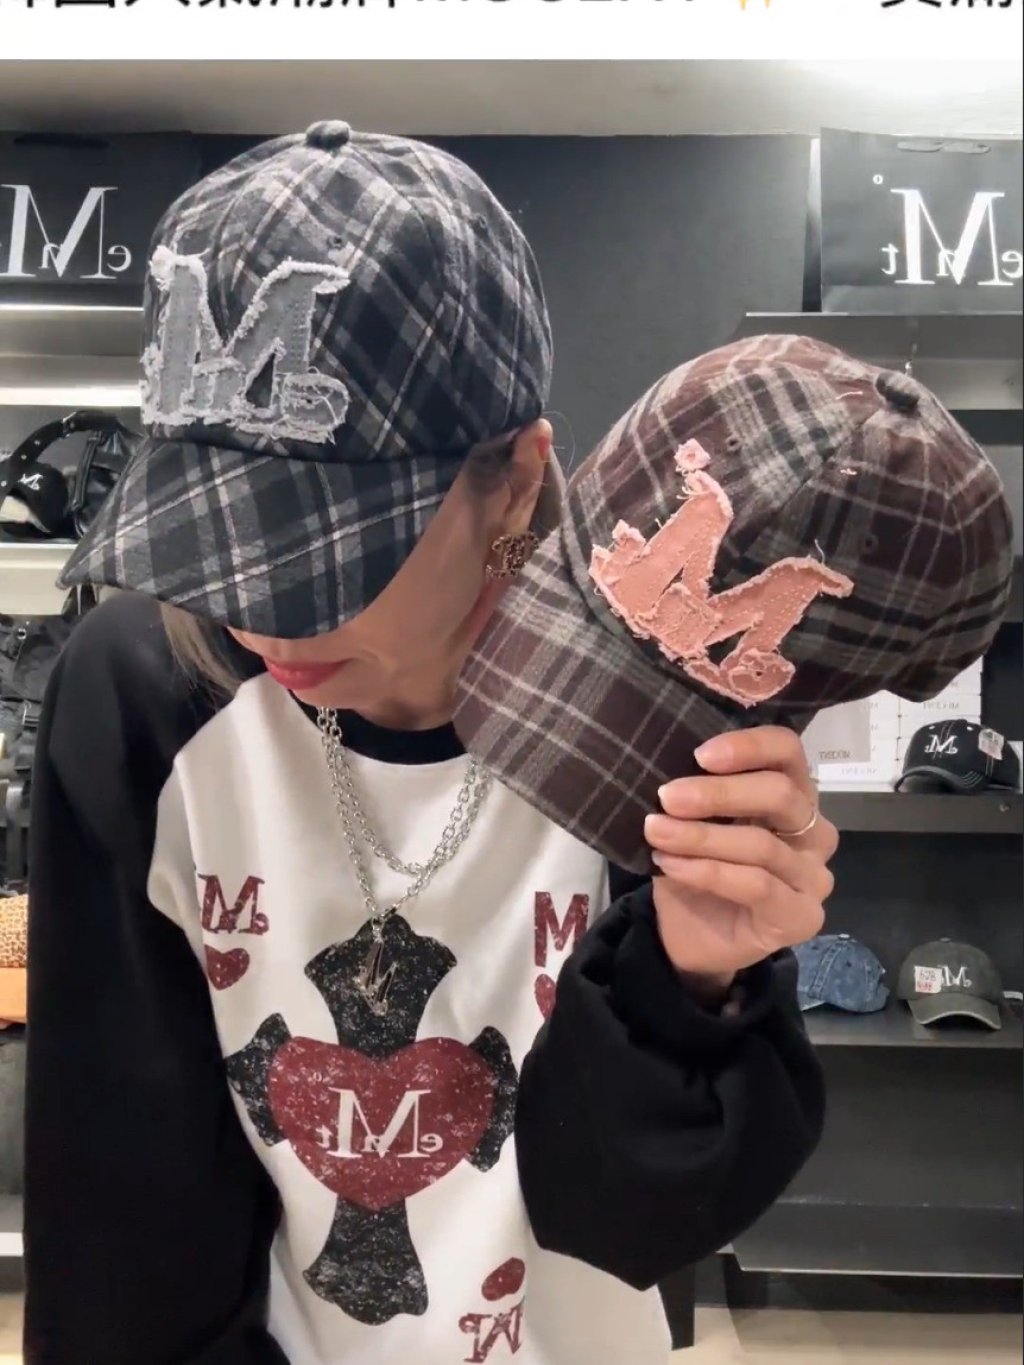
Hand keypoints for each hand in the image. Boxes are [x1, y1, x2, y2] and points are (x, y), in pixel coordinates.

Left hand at [645, 727, 836, 993]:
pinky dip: (707, 871)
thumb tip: (668, 761)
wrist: (687, 936)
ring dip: (701, 836)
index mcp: (793, 795)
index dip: (749, 746)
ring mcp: (813, 877)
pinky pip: (756, 885)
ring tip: (656, 832)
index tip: (700, 755)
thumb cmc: (695, 867)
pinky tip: (670, 865)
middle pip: (781, 795)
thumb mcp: (691, 821)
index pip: (788, 752)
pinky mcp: (802, 916)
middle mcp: (814, 832)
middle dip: (718, 793)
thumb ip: (696, 792)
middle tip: (668, 797)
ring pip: (762, 844)